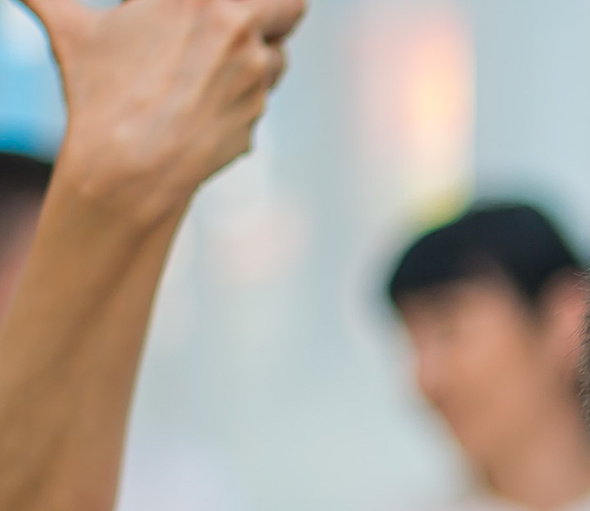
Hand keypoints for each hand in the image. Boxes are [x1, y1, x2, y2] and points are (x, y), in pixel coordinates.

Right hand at [27, 0, 305, 225]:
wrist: (126, 166)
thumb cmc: (96, 91)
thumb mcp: (72, 30)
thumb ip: (49, 0)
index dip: (247, 2)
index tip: (226, 11)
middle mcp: (235, 26)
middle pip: (292, 5)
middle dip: (277, 13)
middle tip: (246, 26)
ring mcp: (254, 74)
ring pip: (278, 58)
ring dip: (256, 61)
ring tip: (203, 75)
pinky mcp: (258, 114)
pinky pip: (259, 102)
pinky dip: (238, 104)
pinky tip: (196, 113)